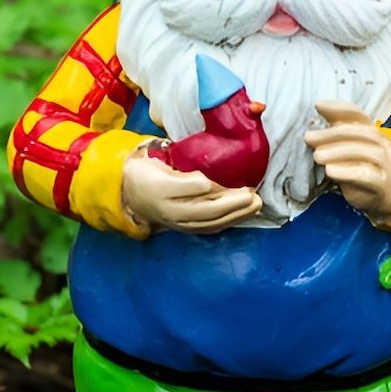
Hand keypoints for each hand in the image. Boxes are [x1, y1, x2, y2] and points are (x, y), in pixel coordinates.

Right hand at [120, 144, 261, 233]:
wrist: (134, 197)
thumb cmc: (149, 173)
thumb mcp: (156, 162)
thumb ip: (179, 168)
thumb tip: (206, 181)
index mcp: (161, 189)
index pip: (184, 188)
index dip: (203, 185)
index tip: (223, 179)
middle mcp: (171, 211)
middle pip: (205, 210)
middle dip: (232, 204)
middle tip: (253, 195)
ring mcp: (180, 223)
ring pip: (212, 222)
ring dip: (236, 215)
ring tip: (255, 204)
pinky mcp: (188, 229)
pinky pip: (211, 227)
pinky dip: (229, 221)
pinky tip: (244, 214)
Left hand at [306, 100, 390, 224]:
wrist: (389, 192)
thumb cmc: (362, 166)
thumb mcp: (349, 148)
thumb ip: (334, 132)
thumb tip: (316, 115)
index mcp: (369, 131)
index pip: (358, 114)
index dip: (339, 108)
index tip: (317, 105)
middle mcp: (379, 144)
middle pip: (359, 132)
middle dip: (332, 134)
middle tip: (310, 138)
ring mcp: (382, 164)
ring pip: (364, 152)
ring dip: (337, 152)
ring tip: (317, 156)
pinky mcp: (380, 184)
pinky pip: (366, 176)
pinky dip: (347, 172)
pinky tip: (330, 171)